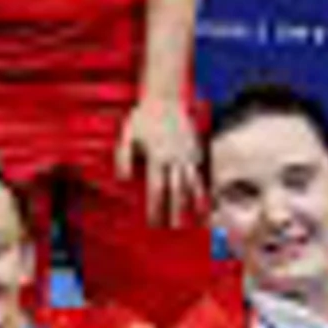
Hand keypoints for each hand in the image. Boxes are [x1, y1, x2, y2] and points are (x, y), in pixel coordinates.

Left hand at [114, 95, 204, 227]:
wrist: (165, 97)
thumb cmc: (142, 117)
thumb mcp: (126, 135)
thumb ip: (122, 158)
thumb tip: (121, 180)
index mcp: (157, 156)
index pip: (156, 189)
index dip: (155, 208)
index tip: (154, 223)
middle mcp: (175, 158)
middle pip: (177, 191)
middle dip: (176, 212)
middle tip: (175, 229)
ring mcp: (188, 153)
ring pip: (193, 183)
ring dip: (194, 203)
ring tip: (197, 221)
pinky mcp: (197, 149)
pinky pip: (202, 171)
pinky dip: (204, 187)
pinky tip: (205, 200)